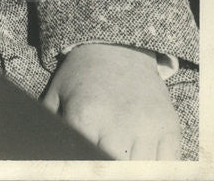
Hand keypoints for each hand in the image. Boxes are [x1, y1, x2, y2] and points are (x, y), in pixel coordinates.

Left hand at [42, 43, 180, 159]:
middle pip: (116, 171)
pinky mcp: (168, 126)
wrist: (116, 46)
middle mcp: (117, 124)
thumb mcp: (57, 94)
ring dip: (132, 170)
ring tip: (122, 160)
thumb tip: (45, 151)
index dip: (88, 168)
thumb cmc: (82, 74)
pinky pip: (168, 165)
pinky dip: (157, 170)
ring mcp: (146, 126)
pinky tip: (144, 163)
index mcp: (85, 117)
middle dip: (110, 170)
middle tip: (105, 165)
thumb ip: (51, 125)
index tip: (89, 166)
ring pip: (142, 172)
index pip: (87, 164)